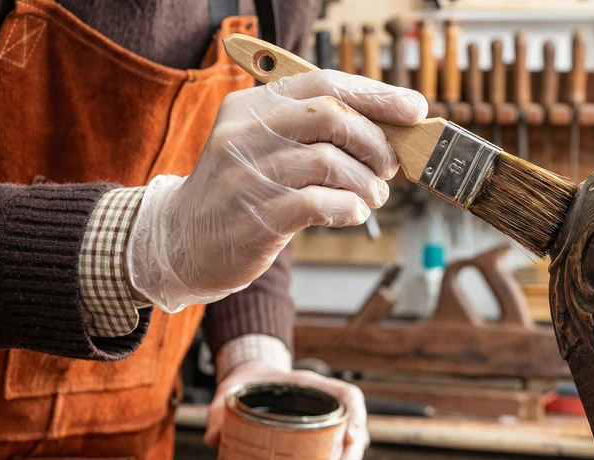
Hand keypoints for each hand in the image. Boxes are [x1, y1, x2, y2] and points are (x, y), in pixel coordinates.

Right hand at [126, 71, 427, 311]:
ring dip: (367, 183)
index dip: (377, 94)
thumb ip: (312, 131)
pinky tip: (352, 213)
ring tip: (371, 197)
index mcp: (252, 106)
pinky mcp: (256, 216)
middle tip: (388, 167)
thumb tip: (389, 128)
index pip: (324, 83)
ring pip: (331, 162)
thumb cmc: (239, 192)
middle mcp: (246, 133)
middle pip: (332, 116)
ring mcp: (248, 174)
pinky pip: (319, 203)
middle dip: (376, 142)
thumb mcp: (263, 145)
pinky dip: (349, 207)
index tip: (413, 109)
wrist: (180, 242)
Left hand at [204, 360, 368, 459]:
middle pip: (353, 423)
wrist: (249, 376)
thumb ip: (219, 411)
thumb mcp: (231, 391)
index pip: (348, 395)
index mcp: (311, 384)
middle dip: (353, 452)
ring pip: (349, 438)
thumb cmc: (246, 381)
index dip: (355, 416)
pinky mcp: (316, 432)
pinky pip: (335, 447)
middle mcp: (323, 400)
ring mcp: (322, 416)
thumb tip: (213, 439)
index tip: (350, 438)